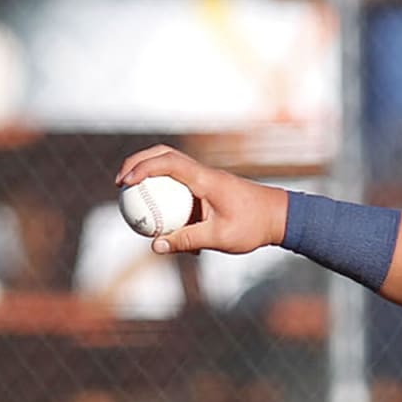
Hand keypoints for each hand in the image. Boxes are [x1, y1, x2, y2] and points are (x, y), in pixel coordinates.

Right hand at [115, 145, 288, 255]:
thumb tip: (154, 246)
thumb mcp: (220, 237)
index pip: (168, 163)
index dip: (142, 168)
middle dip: (138, 163)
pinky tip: (163, 221)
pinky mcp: (210, 188)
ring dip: (151, 175)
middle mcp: (205, 173)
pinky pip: (182, 186)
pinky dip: (167, 194)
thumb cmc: (255, 227)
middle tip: (120, 182)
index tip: (124, 183)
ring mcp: (207, 179)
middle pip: (165, 155)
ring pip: (172, 167)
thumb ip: (187, 240)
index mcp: (206, 179)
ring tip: (132, 195)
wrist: (281, 217)